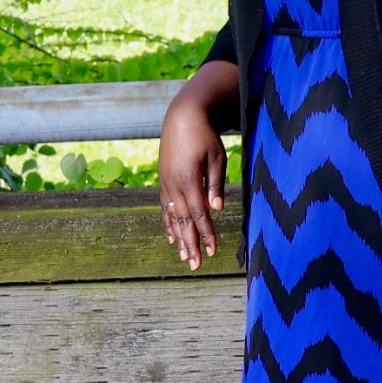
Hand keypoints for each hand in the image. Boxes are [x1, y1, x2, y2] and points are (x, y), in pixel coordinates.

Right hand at [157, 98, 226, 270]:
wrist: (182, 117)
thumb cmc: (205, 135)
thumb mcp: (216, 156)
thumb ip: (215, 183)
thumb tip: (217, 209)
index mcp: (188, 179)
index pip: (199, 213)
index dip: (206, 234)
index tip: (212, 251)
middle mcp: (173, 184)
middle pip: (183, 220)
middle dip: (191, 244)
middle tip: (196, 265)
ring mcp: (166, 183)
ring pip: (172, 216)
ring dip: (179, 238)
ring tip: (184, 258)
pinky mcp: (164, 180)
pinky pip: (165, 207)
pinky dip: (169, 223)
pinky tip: (172, 237)